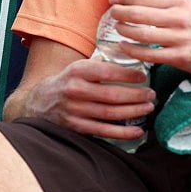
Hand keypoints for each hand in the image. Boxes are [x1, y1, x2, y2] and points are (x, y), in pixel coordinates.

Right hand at [25, 54, 154, 140]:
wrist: (39, 102)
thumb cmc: (67, 82)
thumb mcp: (78, 67)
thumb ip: (100, 64)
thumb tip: (131, 58)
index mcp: (78, 71)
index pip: (107, 72)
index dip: (127, 75)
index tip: (143, 77)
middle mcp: (75, 90)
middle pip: (112, 95)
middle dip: (136, 96)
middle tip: (151, 95)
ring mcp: (75, 111)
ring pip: (110, 114)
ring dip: (133, 112)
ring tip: (148, 108)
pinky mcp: (76, 127)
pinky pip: (103, 131)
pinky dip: (122, 133)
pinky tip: (137, 131)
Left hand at [105, 0, 190, 77]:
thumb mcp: (176, 2)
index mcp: (177, 0)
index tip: (112, 0)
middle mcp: (179, 17)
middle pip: (138, 14)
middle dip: (119, 14)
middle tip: (113, 15)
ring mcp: (180, 37)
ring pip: (142, 34)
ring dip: (124, 32)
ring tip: (118, 29)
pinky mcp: (181, 57)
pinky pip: (150, 54)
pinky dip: (133, 50)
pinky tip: (125, 47)